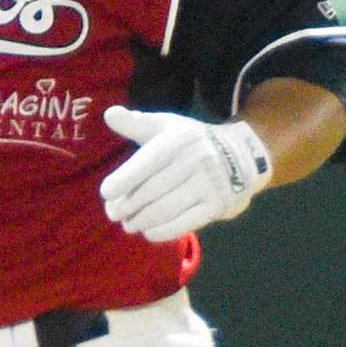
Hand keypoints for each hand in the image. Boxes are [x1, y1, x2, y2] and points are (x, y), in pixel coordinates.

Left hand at [99, 107, 271, 242]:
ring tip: (128, 224)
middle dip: (127, 206)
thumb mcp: (166, 125)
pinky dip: (163, 232)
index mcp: (178, 140)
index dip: (124, 179)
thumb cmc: (189, 141)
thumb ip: (136, 123)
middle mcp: (195, 161)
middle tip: (113, 213)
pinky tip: (148, 232)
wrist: (239, 155)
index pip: (147, 162)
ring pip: (166, 210)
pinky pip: (186, 224)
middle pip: (152, 191)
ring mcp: (209, 185)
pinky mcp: (217, 205)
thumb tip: (110, 114)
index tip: (106, 193)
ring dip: (141, 221)